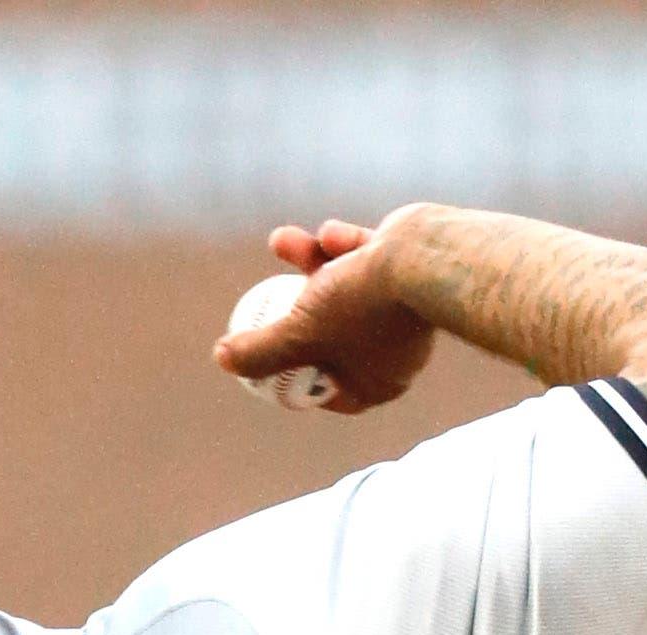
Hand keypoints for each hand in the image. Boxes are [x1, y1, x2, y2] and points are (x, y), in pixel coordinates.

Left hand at [211, 210, 437, 414]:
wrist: (423, 258)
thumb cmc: (362, 306)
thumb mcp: (300, 336)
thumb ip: (263, 352)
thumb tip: (223, 360)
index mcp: (379, 382)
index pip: (329, 389)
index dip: (296, 375)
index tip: (270, 358)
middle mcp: (394, 351)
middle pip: (330, 334)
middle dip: (293, 306)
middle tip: (268, 295)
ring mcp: (404, 308)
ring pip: (344, 286)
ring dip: (308, 260)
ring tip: (280, 239)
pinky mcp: (410, 269)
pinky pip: (366, 257)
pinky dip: (344, 243)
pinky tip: (330, 233)